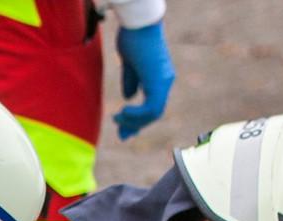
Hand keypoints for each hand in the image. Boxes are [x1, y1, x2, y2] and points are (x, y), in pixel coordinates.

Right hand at [113, 22, 174, 139]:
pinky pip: (151, 108)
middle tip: (122, 135)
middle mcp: (165, 81)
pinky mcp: (159, 82)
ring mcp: (163, 82)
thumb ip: (131, 81)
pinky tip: (123, 113)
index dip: (138, 119)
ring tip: (118, 119)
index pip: (151, 105)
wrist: (139, 23)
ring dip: (134, 121)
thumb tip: (129, 97)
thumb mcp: (129, 64)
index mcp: (158, 77)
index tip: (123, 129)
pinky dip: (137, 115)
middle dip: (136, 125)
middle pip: (153, 113)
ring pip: (153, 113)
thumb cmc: (133, 37)